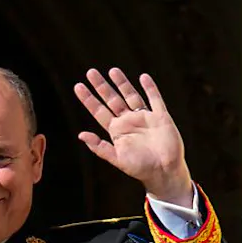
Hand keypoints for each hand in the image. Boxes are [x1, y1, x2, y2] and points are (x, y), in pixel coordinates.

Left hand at [73, 68, 193, 206]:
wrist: (163, 171)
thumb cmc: (139, 168)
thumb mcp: (116, 159)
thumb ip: (99, 147)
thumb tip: (81, 135)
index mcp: (116, 130)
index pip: (98, 111)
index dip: (88, 99)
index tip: (78, 86)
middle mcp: (128, 121)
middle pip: (112, 99)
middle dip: (101, 86)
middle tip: (90, 72)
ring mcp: (144, 117)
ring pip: (131, 95)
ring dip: (122, 83)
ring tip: (112, 70)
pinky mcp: (160, 117)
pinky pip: (155, 99)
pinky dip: (150, 88)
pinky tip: (143, 77)